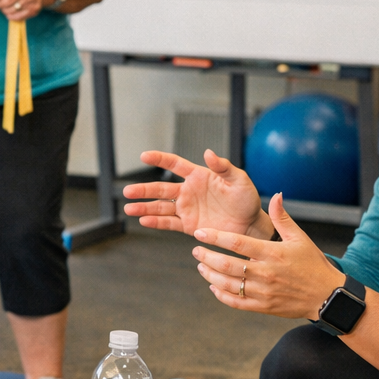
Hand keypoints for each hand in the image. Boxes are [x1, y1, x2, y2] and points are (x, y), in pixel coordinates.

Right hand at [124, 149, 271, 239]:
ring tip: (129, 208)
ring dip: (144, 207)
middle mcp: (189, 191)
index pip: (175, 164)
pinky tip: (144, 220)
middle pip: (161, 189)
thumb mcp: (239, 180)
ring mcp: (187, 208)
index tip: (144, 155)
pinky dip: (156, 222)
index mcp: (199, 176)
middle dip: (143, 190)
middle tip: (127, 191)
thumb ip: (223, 167)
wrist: (251, 225)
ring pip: (160, 207)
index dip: (159, 159)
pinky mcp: (188, 225)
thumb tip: (208, 153)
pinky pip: (169, 223)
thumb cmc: (247, 199)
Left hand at [191, 194, 346, 318]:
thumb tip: (275, 195)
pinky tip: (213, 287)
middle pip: (227, 265)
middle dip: (207, 256)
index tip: (200, 233)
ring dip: (210, 275)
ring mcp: (263, 292)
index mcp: (273, 253)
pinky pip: (236, 302)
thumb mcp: (300, 238)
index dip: (215, 237)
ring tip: (201, 266)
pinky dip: (221, 295)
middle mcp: (266, 273)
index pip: (237, 243)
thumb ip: (282, 217)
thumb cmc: (314, 264)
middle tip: (196, 250)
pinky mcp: (263, 307)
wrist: (328, 297)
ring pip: (228, 284)